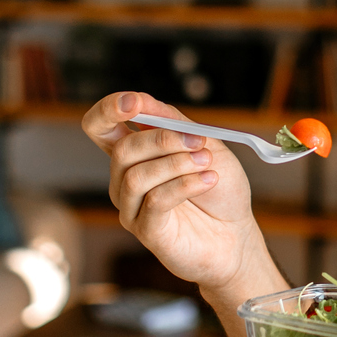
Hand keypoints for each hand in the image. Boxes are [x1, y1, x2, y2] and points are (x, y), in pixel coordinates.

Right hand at [81, 92, 268, 294]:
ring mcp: (132, 207)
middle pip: (122, 150)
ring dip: (177, 164)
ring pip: (136, 176)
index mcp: (135, 153)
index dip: (108, 110)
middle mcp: (124, 179)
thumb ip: (173, 122)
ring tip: (206, 163)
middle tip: (199, 142)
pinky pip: (155, 200)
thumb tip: (143, 102)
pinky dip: (185, 185)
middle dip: (162, 140)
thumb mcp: (205, 143)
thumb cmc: (220, 189)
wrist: (237, 235)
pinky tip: (208, 181)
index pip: (100, 126)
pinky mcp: (145, 231)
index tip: (135, 102)